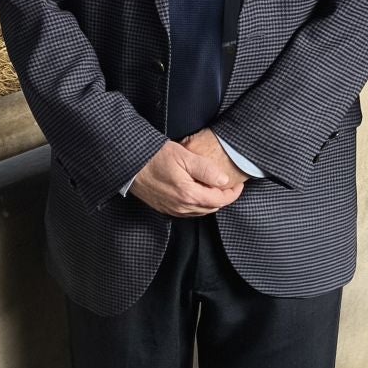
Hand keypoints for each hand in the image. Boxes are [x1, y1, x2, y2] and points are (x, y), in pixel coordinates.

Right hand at [130, 137, 244, 217]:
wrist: (129, 164)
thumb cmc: (155, 156)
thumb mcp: (184, 156)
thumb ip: (206, 169)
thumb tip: (224, 180)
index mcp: (189, 195)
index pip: (220, 200)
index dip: (233, 193)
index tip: (238, 184)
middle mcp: (181, 207)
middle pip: (211, 208)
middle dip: (223, 198)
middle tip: (229, 185)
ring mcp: (172, 209)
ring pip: (200, 211)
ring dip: (210, 201)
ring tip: (215, 187)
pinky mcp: (164, 208)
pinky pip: (187, 211)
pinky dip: (197, 204)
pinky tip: (197, 192)